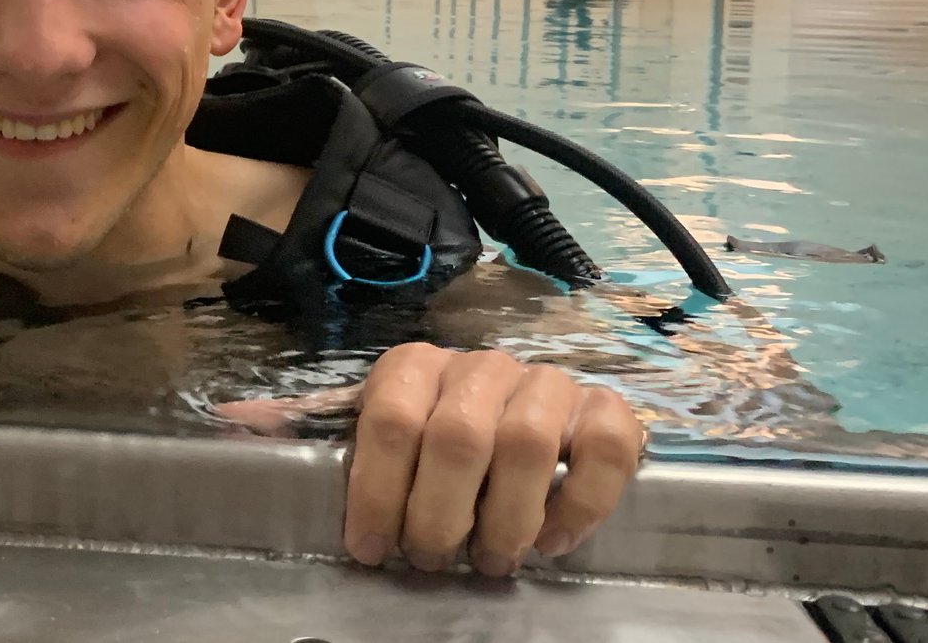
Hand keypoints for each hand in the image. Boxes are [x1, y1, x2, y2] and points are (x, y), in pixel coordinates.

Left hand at [344, 344, 641, 576]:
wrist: (522, 419)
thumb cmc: (437, 449)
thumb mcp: (392, 445)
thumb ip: (369, 462)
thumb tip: (323, 487)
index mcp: (417, 367)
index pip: (391, 421)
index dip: (377, 492)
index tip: (373, 548)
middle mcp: (482, 367)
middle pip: (458, 436)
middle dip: (440, 516)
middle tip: (433, 560)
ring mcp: (544, 383)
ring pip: (527, 443)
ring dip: (505, 518)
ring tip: (490, 560)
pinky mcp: (601, 407)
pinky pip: (604, 449)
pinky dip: (579, 506)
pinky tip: (552, 541)